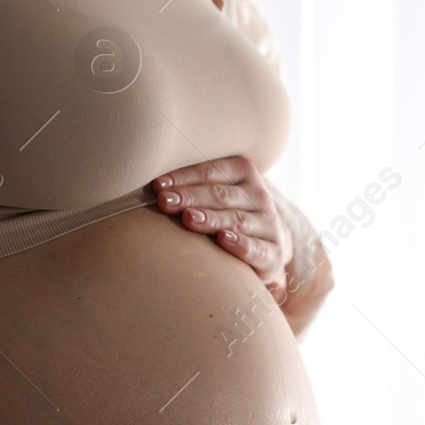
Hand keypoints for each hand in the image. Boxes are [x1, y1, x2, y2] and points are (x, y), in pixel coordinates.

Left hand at [153, 156, 291, 300]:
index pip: (212, 170)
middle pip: (222, 194)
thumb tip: (151, 186)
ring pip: (237, 219)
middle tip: (165, 202)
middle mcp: (259, 196)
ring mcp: (269, 225)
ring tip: (189, 219)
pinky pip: (257, 248)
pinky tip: (224, 240)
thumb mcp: (214, 196)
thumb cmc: (227, 216)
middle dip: (191, 197)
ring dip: (212, 218)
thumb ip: (191, 186)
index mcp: (244, 174)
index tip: (158, 186)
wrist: (267, 247)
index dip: (184, 176)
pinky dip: (241, 244)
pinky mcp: (273, 254)